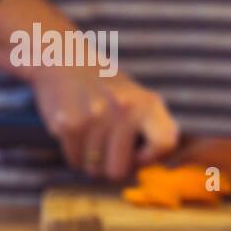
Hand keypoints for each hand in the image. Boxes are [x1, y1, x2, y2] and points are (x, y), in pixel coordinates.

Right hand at [32, 67, 178, 180]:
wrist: (65, 59)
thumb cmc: (106, 87)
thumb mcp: (140, 99)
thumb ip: (156, 129)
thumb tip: (163, 165)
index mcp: (148, 103)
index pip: (164, 143)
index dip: (149, 158)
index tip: (137, 153)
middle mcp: (125, 109)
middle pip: (119, 171)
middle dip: (110, 167)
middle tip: (106, 148)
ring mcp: (96, 117)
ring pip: (94, 170)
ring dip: (91, 159)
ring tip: (90, 134)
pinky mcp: (71, 124)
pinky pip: (75, 161)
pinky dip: (74, 153)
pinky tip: (77, 132)